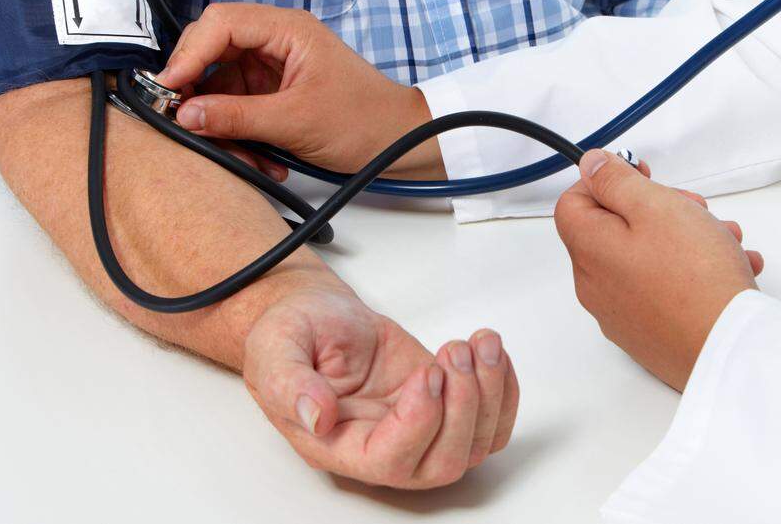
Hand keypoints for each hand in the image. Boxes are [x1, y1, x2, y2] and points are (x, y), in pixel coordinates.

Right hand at [157, 3, 443, 177]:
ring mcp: (272, 68)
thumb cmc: (365, 120)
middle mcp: (276, 41)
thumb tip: (186, 115)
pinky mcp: (272, 94)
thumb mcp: (296, 121)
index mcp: (287, 29)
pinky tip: (260, 158)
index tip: (169, 88)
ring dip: (223, 123)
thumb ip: (236, 116)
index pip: (220, 24)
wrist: (399, 143)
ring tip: (245, 156)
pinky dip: (240, 135)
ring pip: (221, 86)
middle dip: (198, 90)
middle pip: (212, 51)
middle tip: (184, 121)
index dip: (189, 54)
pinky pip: (237, 108)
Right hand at [243, 285, 518, 487]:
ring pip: (476, 444)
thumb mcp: (276, 348)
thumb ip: (288, 383)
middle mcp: (383, 447)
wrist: (315, 317)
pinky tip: (490, 353)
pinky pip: (491, 420)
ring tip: (477, 344)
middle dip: (464, 408)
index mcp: (338, 444)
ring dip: (489, 393)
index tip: (426, 373)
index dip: (419, 423)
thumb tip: (315, 416)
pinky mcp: (443, 404)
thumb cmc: (293, 335)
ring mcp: (419, 428)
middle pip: (443, 462)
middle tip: (454, 354)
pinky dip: (505, 390)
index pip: (390, 461)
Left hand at [553, 150, 762, 391]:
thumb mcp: (655, 206)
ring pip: (645, 258)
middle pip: (613, 229)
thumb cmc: (696, 277)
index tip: (643, 177)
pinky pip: (662, 290)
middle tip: (695, 209)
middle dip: (657, 210)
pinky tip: (730, 269)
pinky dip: (691, 273)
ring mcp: (622, 314)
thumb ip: (617, 181)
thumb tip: (590, 166)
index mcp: (589, 251)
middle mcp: (596, 286)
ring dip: (684, 239)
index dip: (607, 182)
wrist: (731, 349)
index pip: (574, 202)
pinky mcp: (649, 335)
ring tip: (723, 240)